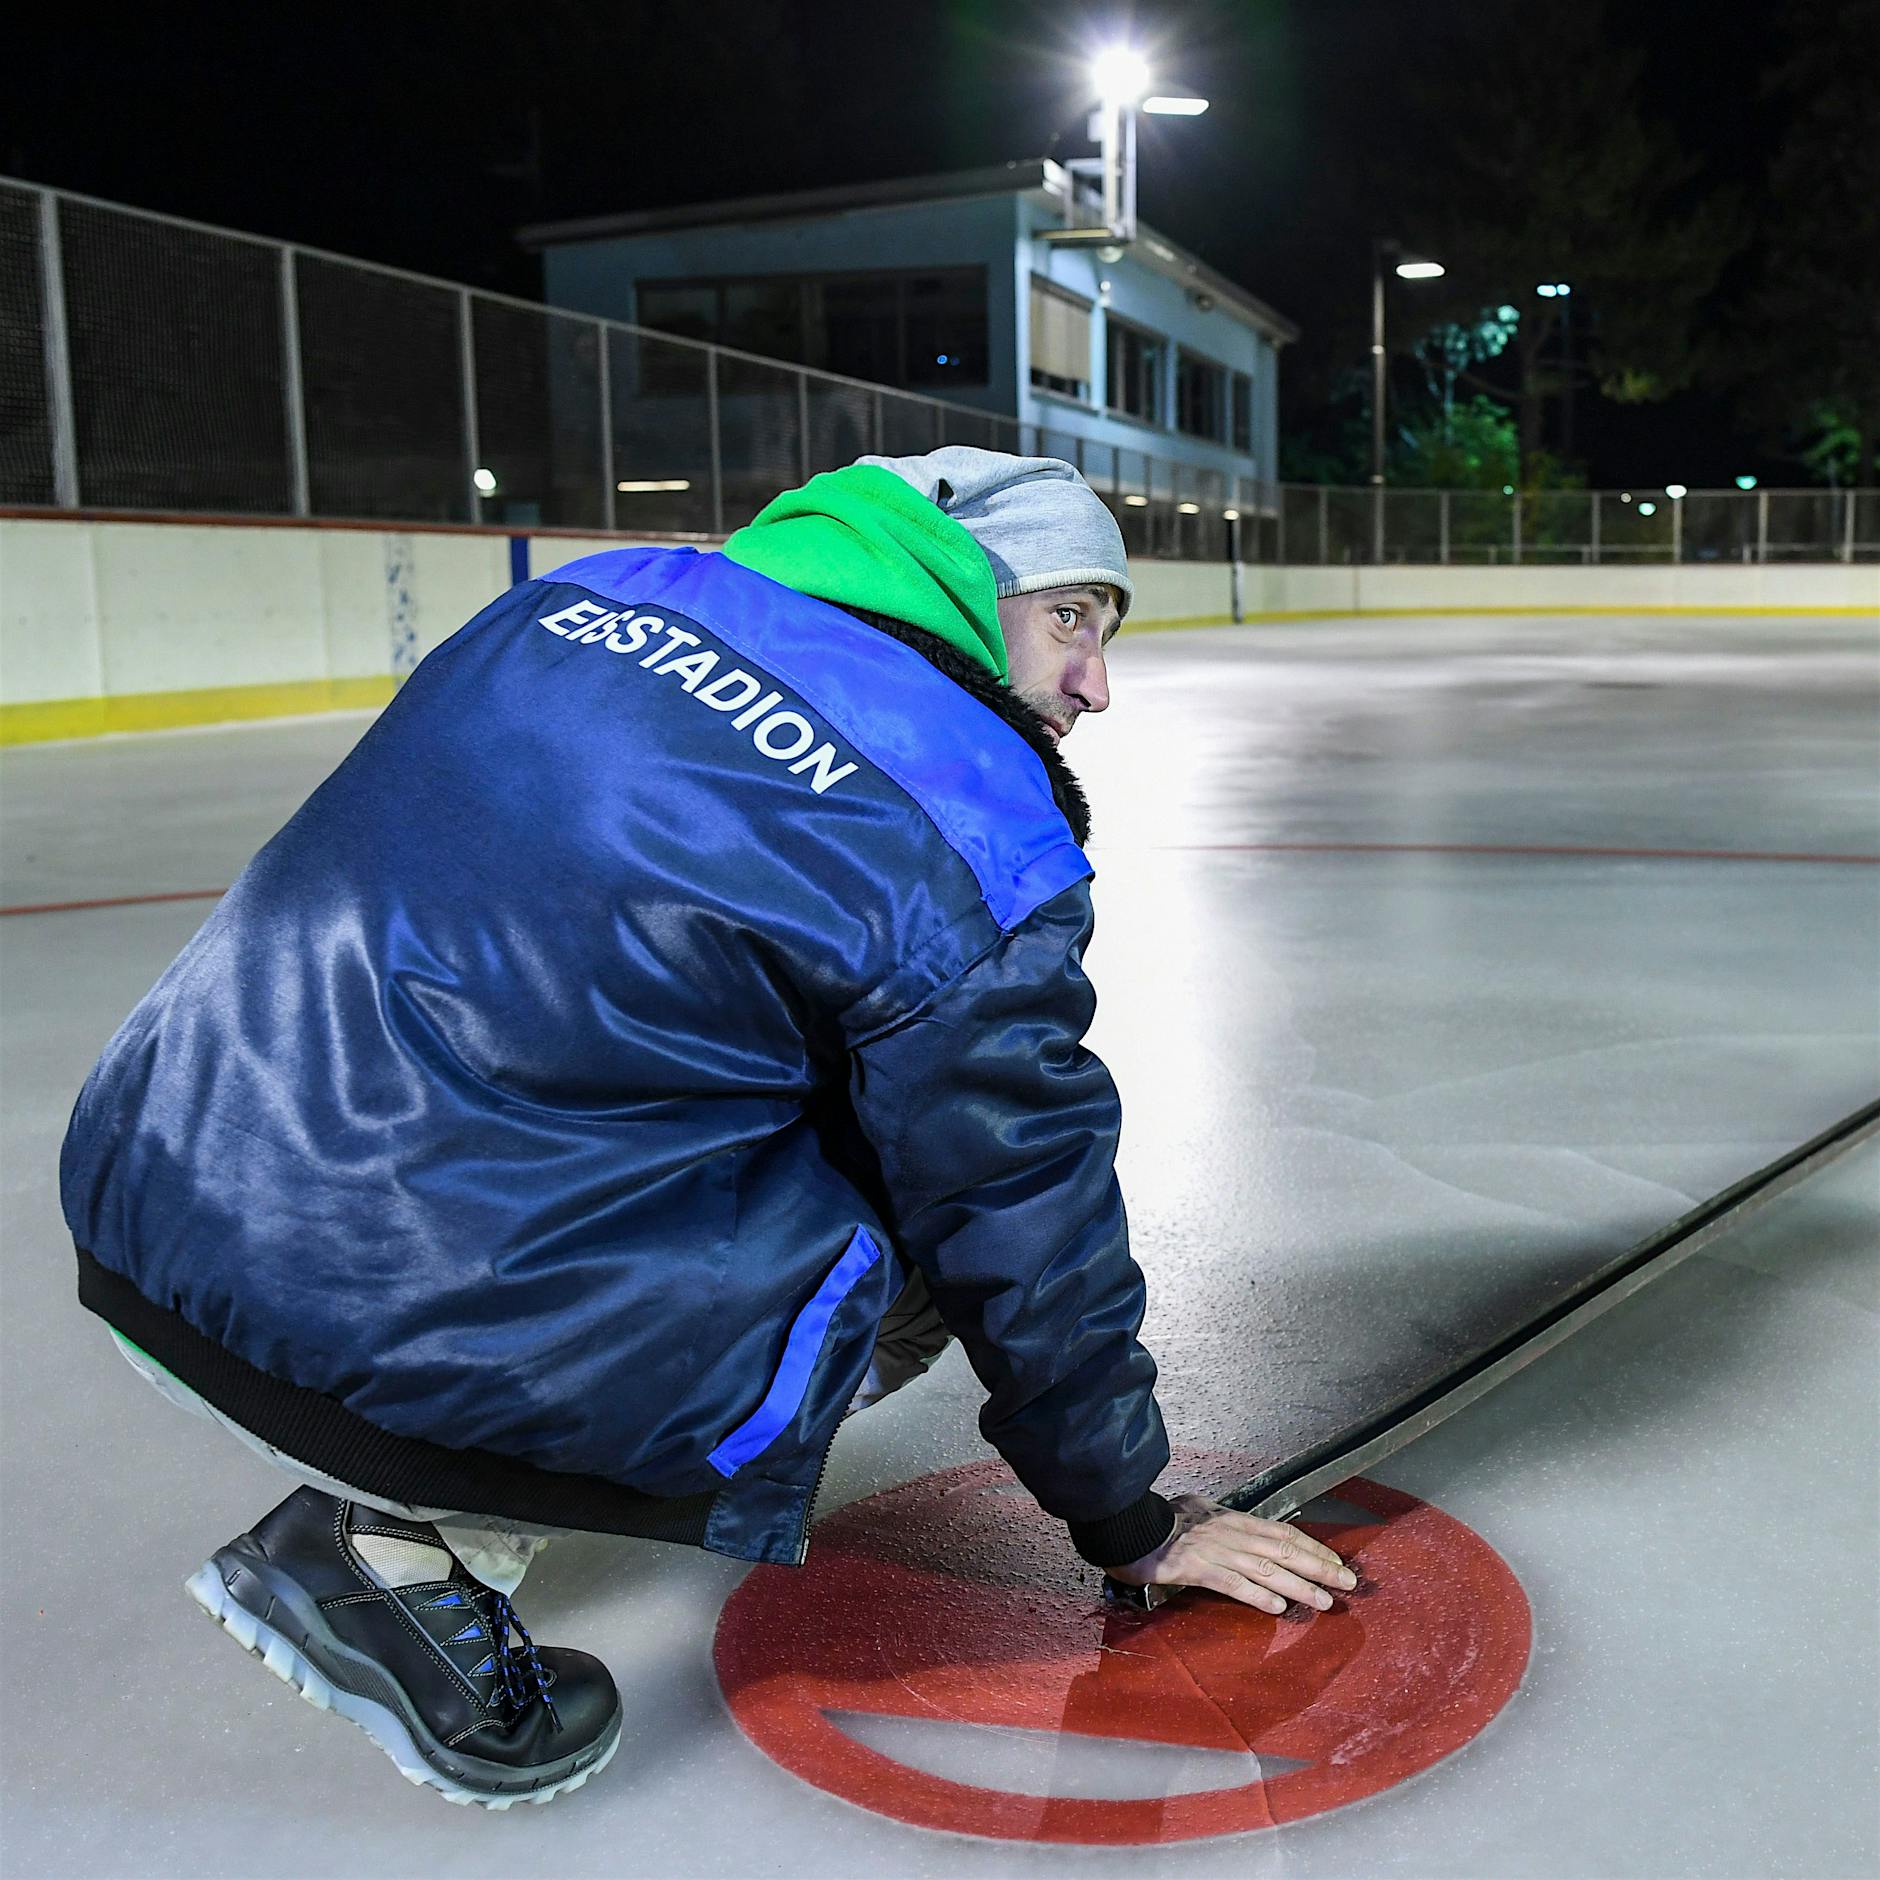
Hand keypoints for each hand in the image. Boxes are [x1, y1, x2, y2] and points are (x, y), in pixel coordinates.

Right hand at [1107, 1494, 1356, 1613]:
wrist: (1127, 1523)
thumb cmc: (1158, 1518)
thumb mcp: (1195, 1510)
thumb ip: (1218, 1521)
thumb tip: (1235, 1527)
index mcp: (1232, 1518)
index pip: (1282, 1532)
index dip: (1312, 1548)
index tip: (1336, 1562)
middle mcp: (1230, 1532)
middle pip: (1284, 1549)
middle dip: (1319, 1567)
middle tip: (1348, 1583)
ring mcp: (1215, 1550)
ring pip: (1266, 1568)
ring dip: (1300, 1585)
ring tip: (1325, 1601)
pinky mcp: (1196, 1569)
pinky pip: (1233, 1584)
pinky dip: (1258, 1595)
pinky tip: (1278, 1606)